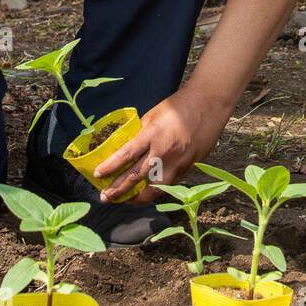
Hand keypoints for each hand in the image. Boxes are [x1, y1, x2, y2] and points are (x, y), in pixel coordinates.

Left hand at [94, 86, 229, 202]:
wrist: (208, 105)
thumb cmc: (178, 106)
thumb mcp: (153, 115)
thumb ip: (141, 134)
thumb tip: (128, 149)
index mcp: (153, 134)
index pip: (127, 155)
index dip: (110, 167)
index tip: (97, 175)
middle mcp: (164, 152)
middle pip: (137, 177)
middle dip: (118, 190)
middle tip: (105, 197)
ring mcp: (178, 163)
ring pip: (154, 189)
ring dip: (137, 198)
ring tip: (125, 200)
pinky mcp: (188, 168)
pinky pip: (168, 184)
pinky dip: (155, 190)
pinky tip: (146, 193)